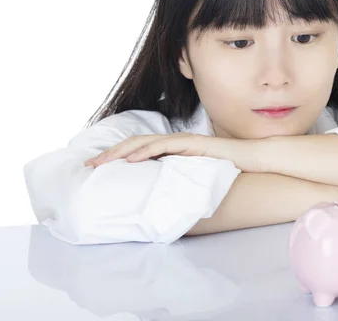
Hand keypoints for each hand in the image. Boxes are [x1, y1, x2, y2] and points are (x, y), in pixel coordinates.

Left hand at [84, 133, 263, 171]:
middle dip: (109, 154)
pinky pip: (164, 146)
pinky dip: (145, 151)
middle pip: (134, 144)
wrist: (251, 158)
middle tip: (87, 165)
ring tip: (101, 162)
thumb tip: (161, 196)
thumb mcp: (195, 176)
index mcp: (172, 149)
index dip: (117, 157)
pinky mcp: (191, 144)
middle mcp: (173, 142)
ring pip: (143, 143)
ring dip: (120, 152)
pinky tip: (131, 159)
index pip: (138, 150)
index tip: (97, 168)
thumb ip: (178, 179)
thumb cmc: (225, 168)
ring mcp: (181, 141)